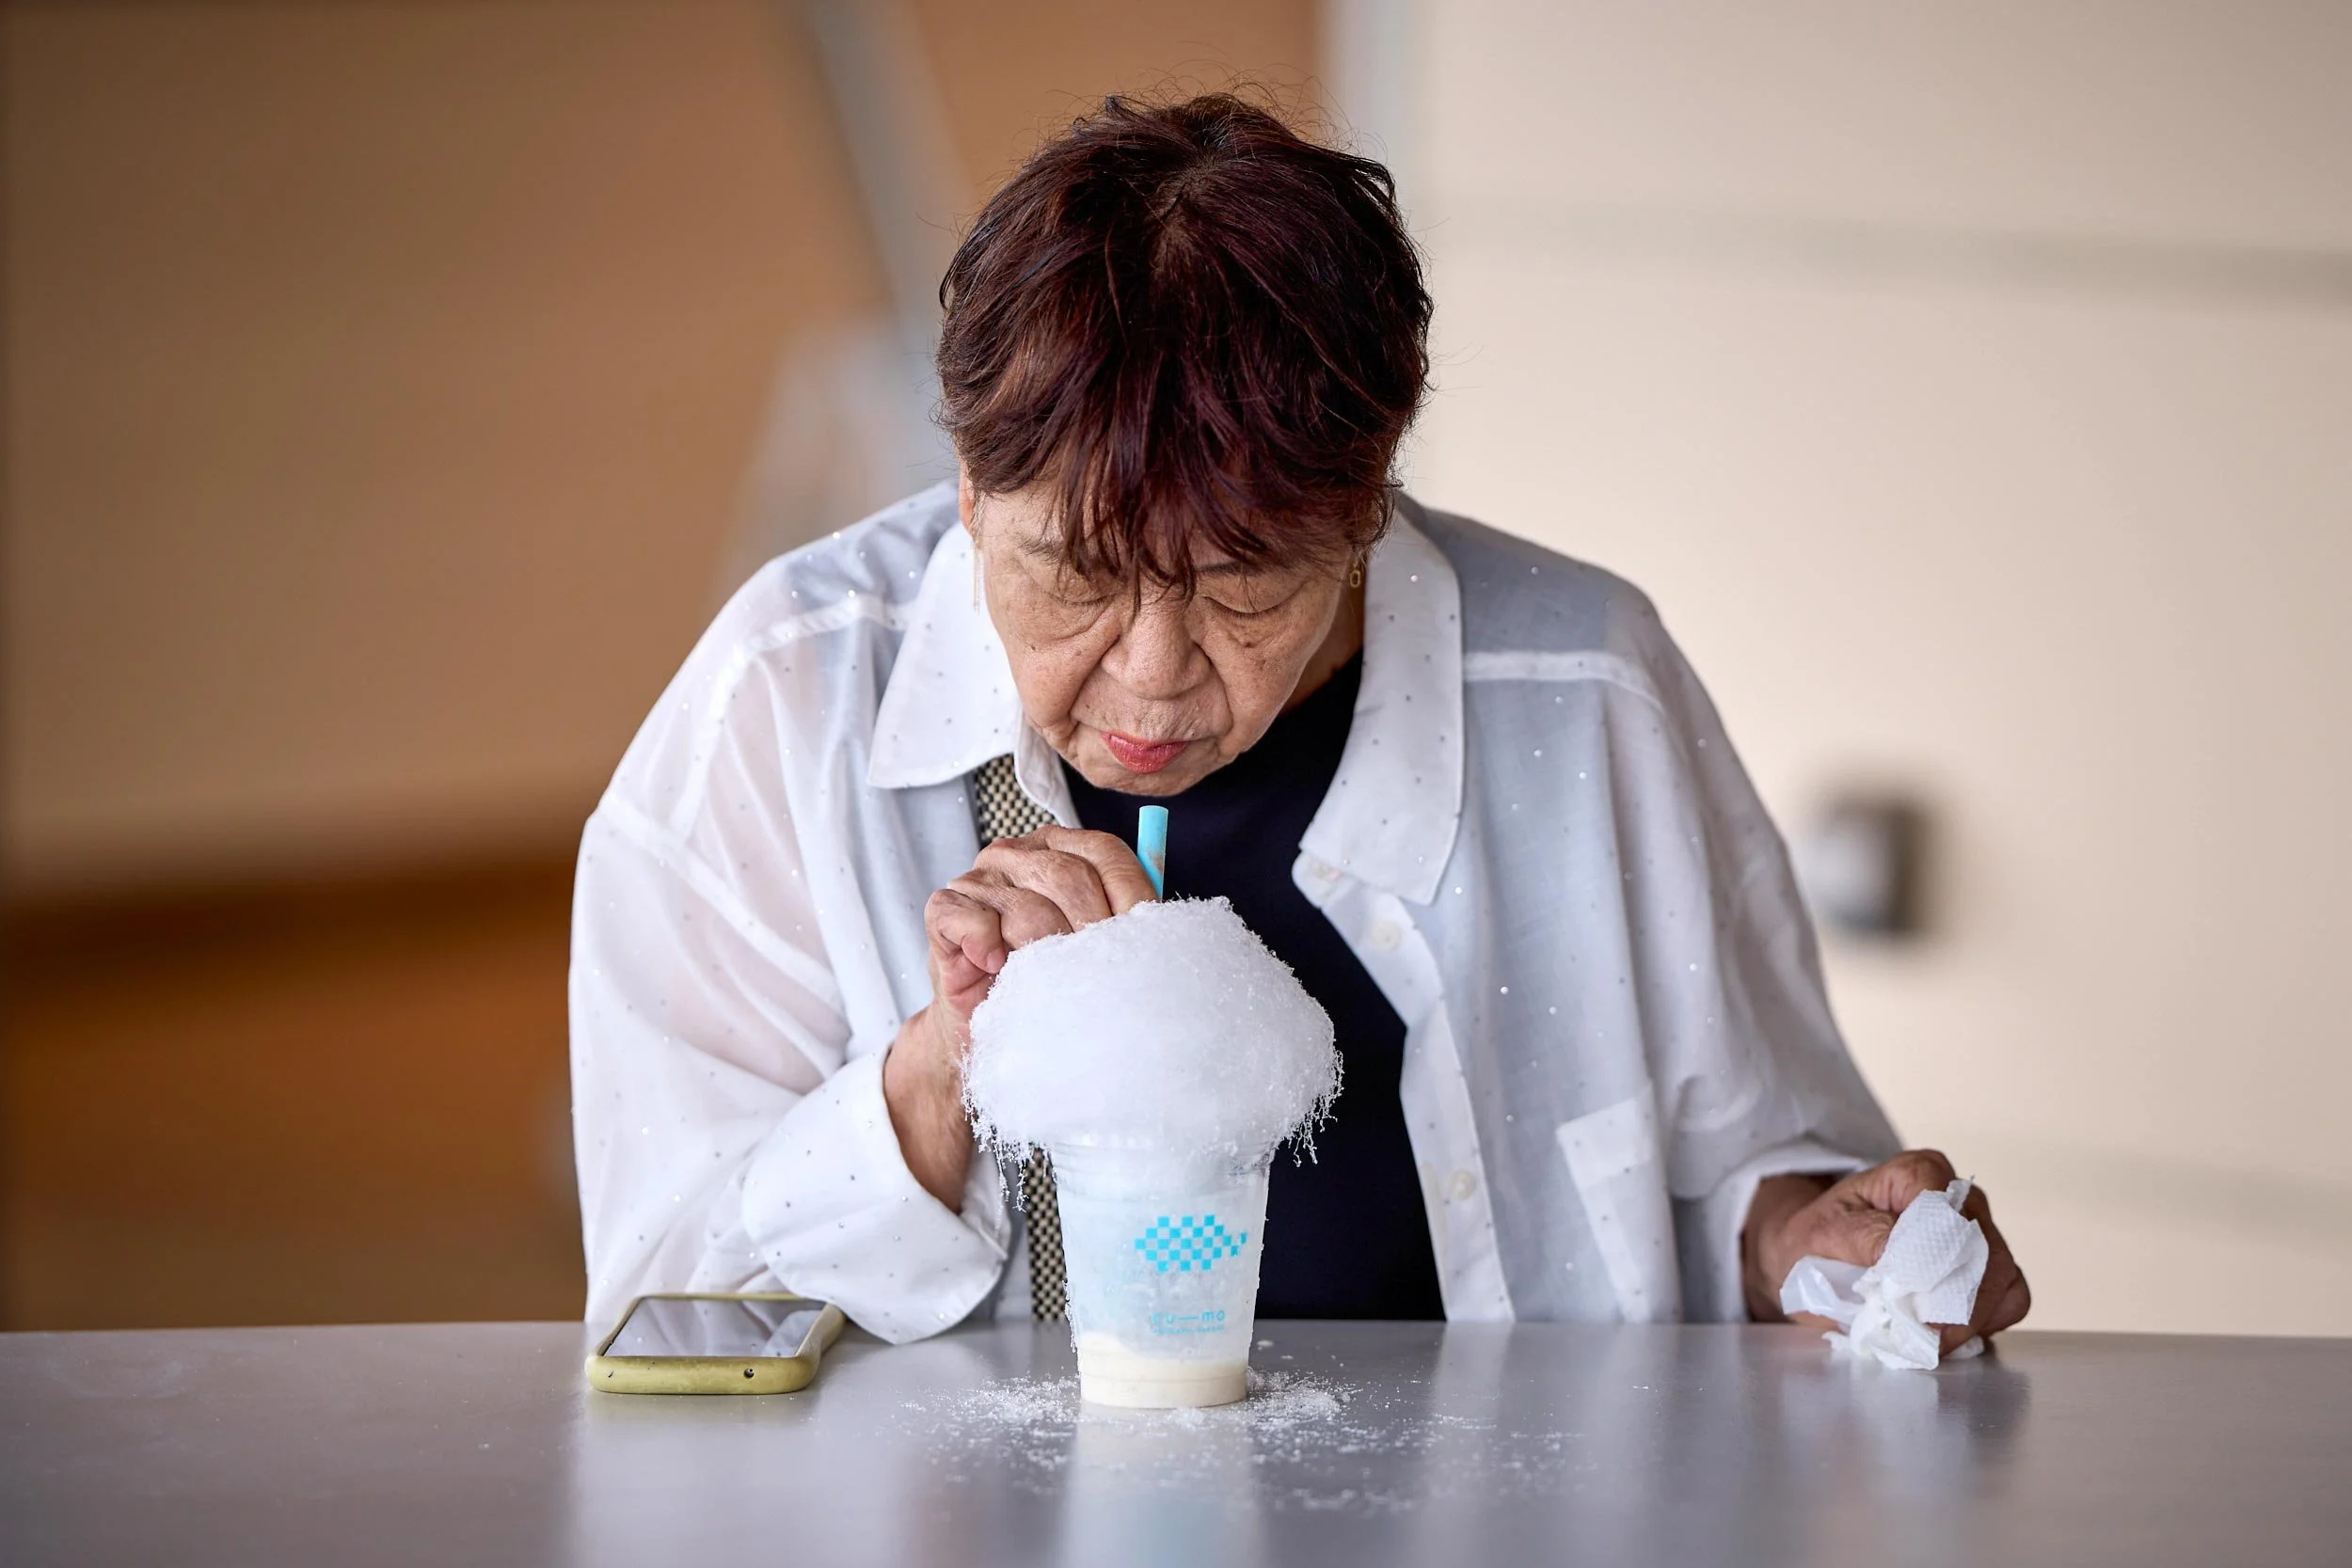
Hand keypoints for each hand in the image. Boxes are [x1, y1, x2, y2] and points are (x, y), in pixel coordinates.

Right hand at [883, 826, 1158, 1207]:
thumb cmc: (1045, 982)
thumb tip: (1161, 923)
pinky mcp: (945, 909)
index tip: (1145, 943)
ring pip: (1024, 907)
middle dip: (1090, 933)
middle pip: (1067, 876)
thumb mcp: (1093, 951)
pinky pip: (969, 918)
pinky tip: (996, 968)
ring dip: (1043, 955)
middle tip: (1099, 977)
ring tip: (1049, 983)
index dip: (1131, 896)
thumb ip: (1123, 925)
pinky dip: (986, 944)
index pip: (1106, 852)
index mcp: (1061, 850)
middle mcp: (1018, 854)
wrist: (987, 1027)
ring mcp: (978, 878)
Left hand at [1742, 1149, 2030, 1352]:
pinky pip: (2008, 1302)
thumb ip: (1863, 1238)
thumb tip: (1901, 1252)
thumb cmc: (1819, 1240)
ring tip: (1926, 1339)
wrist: (1816, 1258)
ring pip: (2003, 1281)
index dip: (1935, 1262)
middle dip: (1955, 1304)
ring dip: (1969, 1319)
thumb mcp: (1820, 1234)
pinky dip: (1981, 1325)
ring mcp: (1981, 1234)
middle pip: (1987, 1253)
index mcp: (1917, 1174)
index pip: (1948, 1214)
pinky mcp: (1989, 1272)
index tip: (1911, 1302)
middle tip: (1921, 1337)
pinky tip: (1942, 1335)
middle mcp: (1960, 1198)